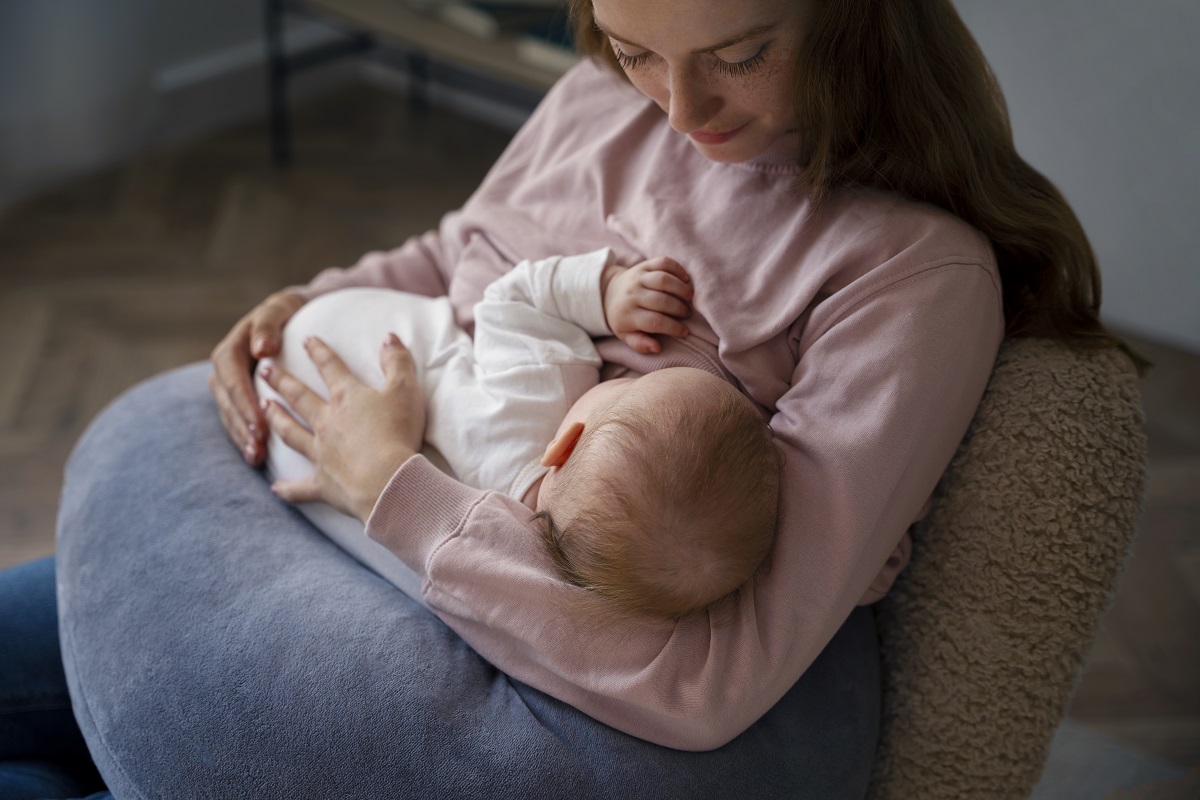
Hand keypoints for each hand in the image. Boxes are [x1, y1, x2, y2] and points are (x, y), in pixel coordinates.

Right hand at [209, 291, 305, 465]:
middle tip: (258, 446)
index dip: (243, 402)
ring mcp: (229, 387)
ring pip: (230, 415)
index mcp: (231, 349)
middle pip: (228, 401)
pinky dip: (245, 439)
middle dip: (242, 425)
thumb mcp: (279, 309)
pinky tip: (256, 457)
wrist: (294, 316)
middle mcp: (225, 370)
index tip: (259, 423)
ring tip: (256, 456)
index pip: (231, 378)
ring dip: (241, 437)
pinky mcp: (239, 400)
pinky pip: (237, 421)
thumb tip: (261, 349)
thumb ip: (268, 325)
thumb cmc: (289, 312)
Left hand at [259, 334, 424, 521]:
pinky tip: (274, 488)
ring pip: (291, 433)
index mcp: (347, 397)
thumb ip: (397, 361)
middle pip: (299, 397)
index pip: (330, 367)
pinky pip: (300, 487)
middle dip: (281, 381)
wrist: (387, 481)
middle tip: (263, 370)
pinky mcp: (323, 483)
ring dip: (276, 419)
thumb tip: (389, 337)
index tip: (306, 339)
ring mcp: (321, 453)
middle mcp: (327, 422)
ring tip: (264, 408)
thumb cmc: (398, 433)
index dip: (318, 351)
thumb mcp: (406, 390)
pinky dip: (287, 489)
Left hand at [601, 257, 692, 353]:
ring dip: (681, 289)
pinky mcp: (644, 265)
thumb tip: (657, 348)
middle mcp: (632, 294)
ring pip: (663, 280)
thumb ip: (640, 344)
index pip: (655, 322)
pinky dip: (677, 269)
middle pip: (661, 301)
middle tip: (687, 314)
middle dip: (679, 309)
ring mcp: (638, 277)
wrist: (608, 292)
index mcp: (628, 314)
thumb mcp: (625, 335)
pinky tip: (686, 279)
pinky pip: (663, 263)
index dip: (673, 328)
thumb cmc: (623, 318)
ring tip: (690, 298)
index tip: (684, 332)